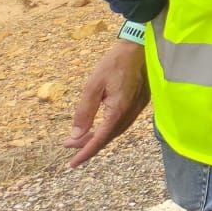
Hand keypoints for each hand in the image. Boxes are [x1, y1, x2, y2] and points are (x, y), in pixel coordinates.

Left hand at [64, 40, 149, 168]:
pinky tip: (101, 126)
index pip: (100, 139)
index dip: (85, 152)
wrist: (139, 47)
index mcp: (118, 110)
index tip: (72, 163)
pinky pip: (124, 123)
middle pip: (108, 137)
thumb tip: (76, 135)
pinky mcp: (141, 103)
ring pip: (117, 131)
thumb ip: (84, 111)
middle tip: (70, 146)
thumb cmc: (114, 63)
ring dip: (99, 137)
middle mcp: (130, 112)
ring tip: (82, 138)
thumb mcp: (93, 85)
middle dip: (89, 145)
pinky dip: (110, 129)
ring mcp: (138, 108)